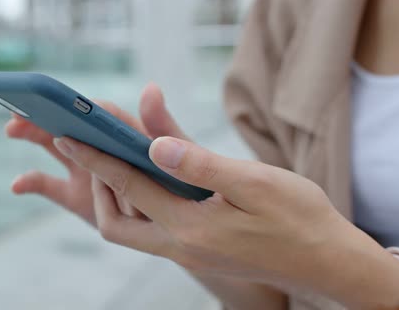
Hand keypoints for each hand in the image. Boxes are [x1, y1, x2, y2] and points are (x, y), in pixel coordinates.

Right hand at [4, 83, 185, 224]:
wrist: (180, 224)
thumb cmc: (184, 184)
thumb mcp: (181, 154)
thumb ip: (165, 128)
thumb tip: (151, 89)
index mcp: (127, 132)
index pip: (101, 112)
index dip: (81, 105)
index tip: (60, 102)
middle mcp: (103, 147)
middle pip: (70, 122)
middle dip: (46, 111)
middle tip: (23, 105)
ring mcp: (87, 171)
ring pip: (55, 146)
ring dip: (33, 134)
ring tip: (12, 128)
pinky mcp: (76, 196)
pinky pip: (48, 185)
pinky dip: (31, 181)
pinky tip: (16, 183)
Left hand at [53, 130, 398, 308]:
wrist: (327, 262)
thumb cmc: (299, 219)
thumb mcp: (254, 183)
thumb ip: (201, 165)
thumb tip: (154, 145)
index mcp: (190, 228)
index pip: (129, 187)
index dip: (96, 158)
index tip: (70, 135)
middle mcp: (181, 247)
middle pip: (116, 224)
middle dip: (97, 187)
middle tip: (93, 151)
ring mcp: (189, 254)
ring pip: (133, 231)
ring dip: (118, 198)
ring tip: (117, 161)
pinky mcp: (200, 252)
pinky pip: (155, 231)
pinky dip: (143, 205)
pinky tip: (154, 180)